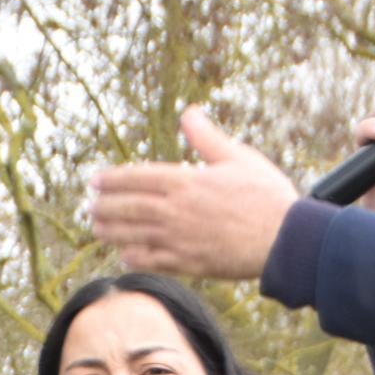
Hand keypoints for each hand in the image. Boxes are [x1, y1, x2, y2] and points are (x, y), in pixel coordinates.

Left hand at [87, 108, 302, 279]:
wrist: (285, 239)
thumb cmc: (266, 196)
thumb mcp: (238, 157)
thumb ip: (207, 137)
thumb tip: (188, 112)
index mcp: (186, 181)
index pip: (138, 177)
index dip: (113, 179)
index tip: (96, 181)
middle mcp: (176, 210)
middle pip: (129, 207)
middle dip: (105, 206)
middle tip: (89, 206)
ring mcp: (179, 239)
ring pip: (134, 234)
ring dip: (112, 231)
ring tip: (96, 228)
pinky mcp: (189, 263)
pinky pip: (153, 261)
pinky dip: (135, 257)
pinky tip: (125, 255)